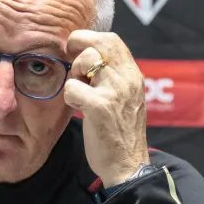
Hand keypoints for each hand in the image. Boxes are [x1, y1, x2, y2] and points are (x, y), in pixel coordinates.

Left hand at [63, 30, 149, 187]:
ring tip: (79, 92)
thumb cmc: (120, 132)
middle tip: (71, 62)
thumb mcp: (124, 98)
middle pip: (100, 43)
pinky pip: (73, 87)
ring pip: (86, 60)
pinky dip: (69, 97)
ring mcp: (115, 91)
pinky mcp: (100, 107)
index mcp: (133, 75)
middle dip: (78, 46)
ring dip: (74, 74)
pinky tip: (77, 109)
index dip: (90, 38)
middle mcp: (127, 79)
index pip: (112, 39)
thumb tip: (88, 56)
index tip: (77, 50)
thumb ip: (112, 77)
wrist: (127, 165)